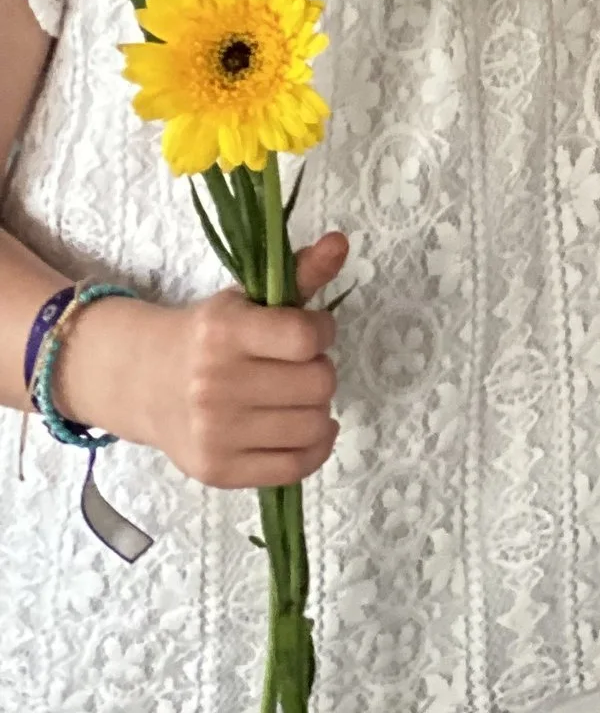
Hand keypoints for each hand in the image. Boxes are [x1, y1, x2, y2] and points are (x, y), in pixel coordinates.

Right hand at [54, 230, 350, 489]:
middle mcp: (215, 386)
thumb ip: (300, 272)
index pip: (305, 338)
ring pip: (313, 425)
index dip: (321, 331)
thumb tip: (341, 241)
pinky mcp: (218, 471)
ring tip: (296, 396)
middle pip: (318, 384)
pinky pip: (295, 468)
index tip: (310, 331)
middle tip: (299, 367)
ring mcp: (215, 434)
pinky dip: (315, 447)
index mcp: (223, 334)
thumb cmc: (208, 336)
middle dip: (319, 370)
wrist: (146, 383)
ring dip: (317, 408)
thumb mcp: (249, 298)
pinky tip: (305, 429)